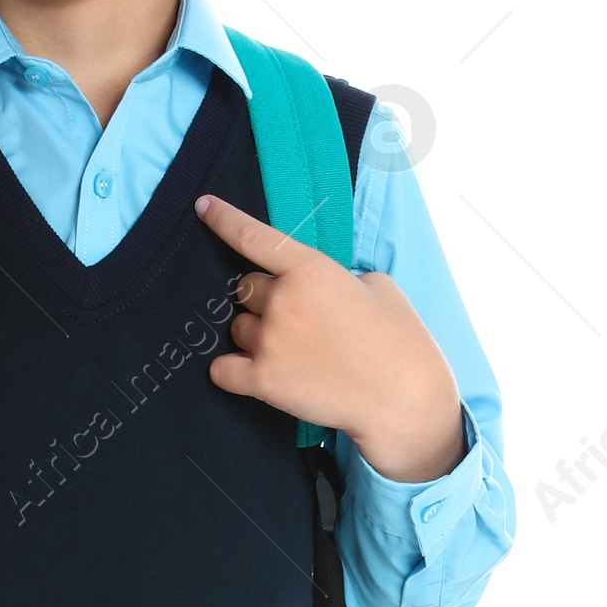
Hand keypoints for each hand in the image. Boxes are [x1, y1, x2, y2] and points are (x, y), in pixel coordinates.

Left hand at [195, 192, 465, 482]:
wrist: (404, 400)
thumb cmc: (400, 342)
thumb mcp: (379, 286)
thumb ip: (339, 277)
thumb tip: (318, 286)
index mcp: (312, 269)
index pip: (253, 236)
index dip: (223, 218)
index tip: (203, 206)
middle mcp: (284, 300)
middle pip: (245, 289)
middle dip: (264, 299)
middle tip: (297, 320)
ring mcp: (270, 341)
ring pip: (237, 328)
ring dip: (255, 335)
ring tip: (291, 353)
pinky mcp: (262, 381)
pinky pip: (222, 369)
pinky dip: (231, 370)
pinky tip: (252, 372)